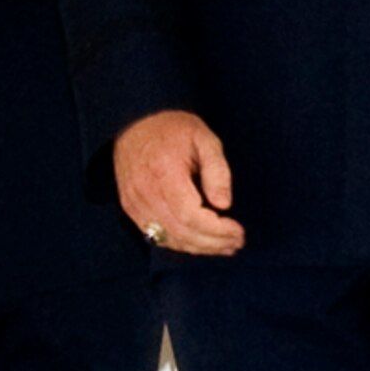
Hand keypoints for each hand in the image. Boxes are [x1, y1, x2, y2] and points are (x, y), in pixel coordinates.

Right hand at [113, 109, 245, 256]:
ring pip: (170, 238)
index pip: (190, 215)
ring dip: (200, 248)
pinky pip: (157, 235)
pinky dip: (181, 244)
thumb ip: (217, 169)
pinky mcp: (130, 207)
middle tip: (236, 242)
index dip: (216, 230)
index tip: (239, 231)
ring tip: (225, 246)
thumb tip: (224, 204)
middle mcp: (144, 191)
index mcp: (163, 171)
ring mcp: (134, 201)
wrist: (134, 122)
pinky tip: (200, 243)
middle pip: (181, 231)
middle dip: (213, 242)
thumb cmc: (172, 129)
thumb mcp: (203, 138)